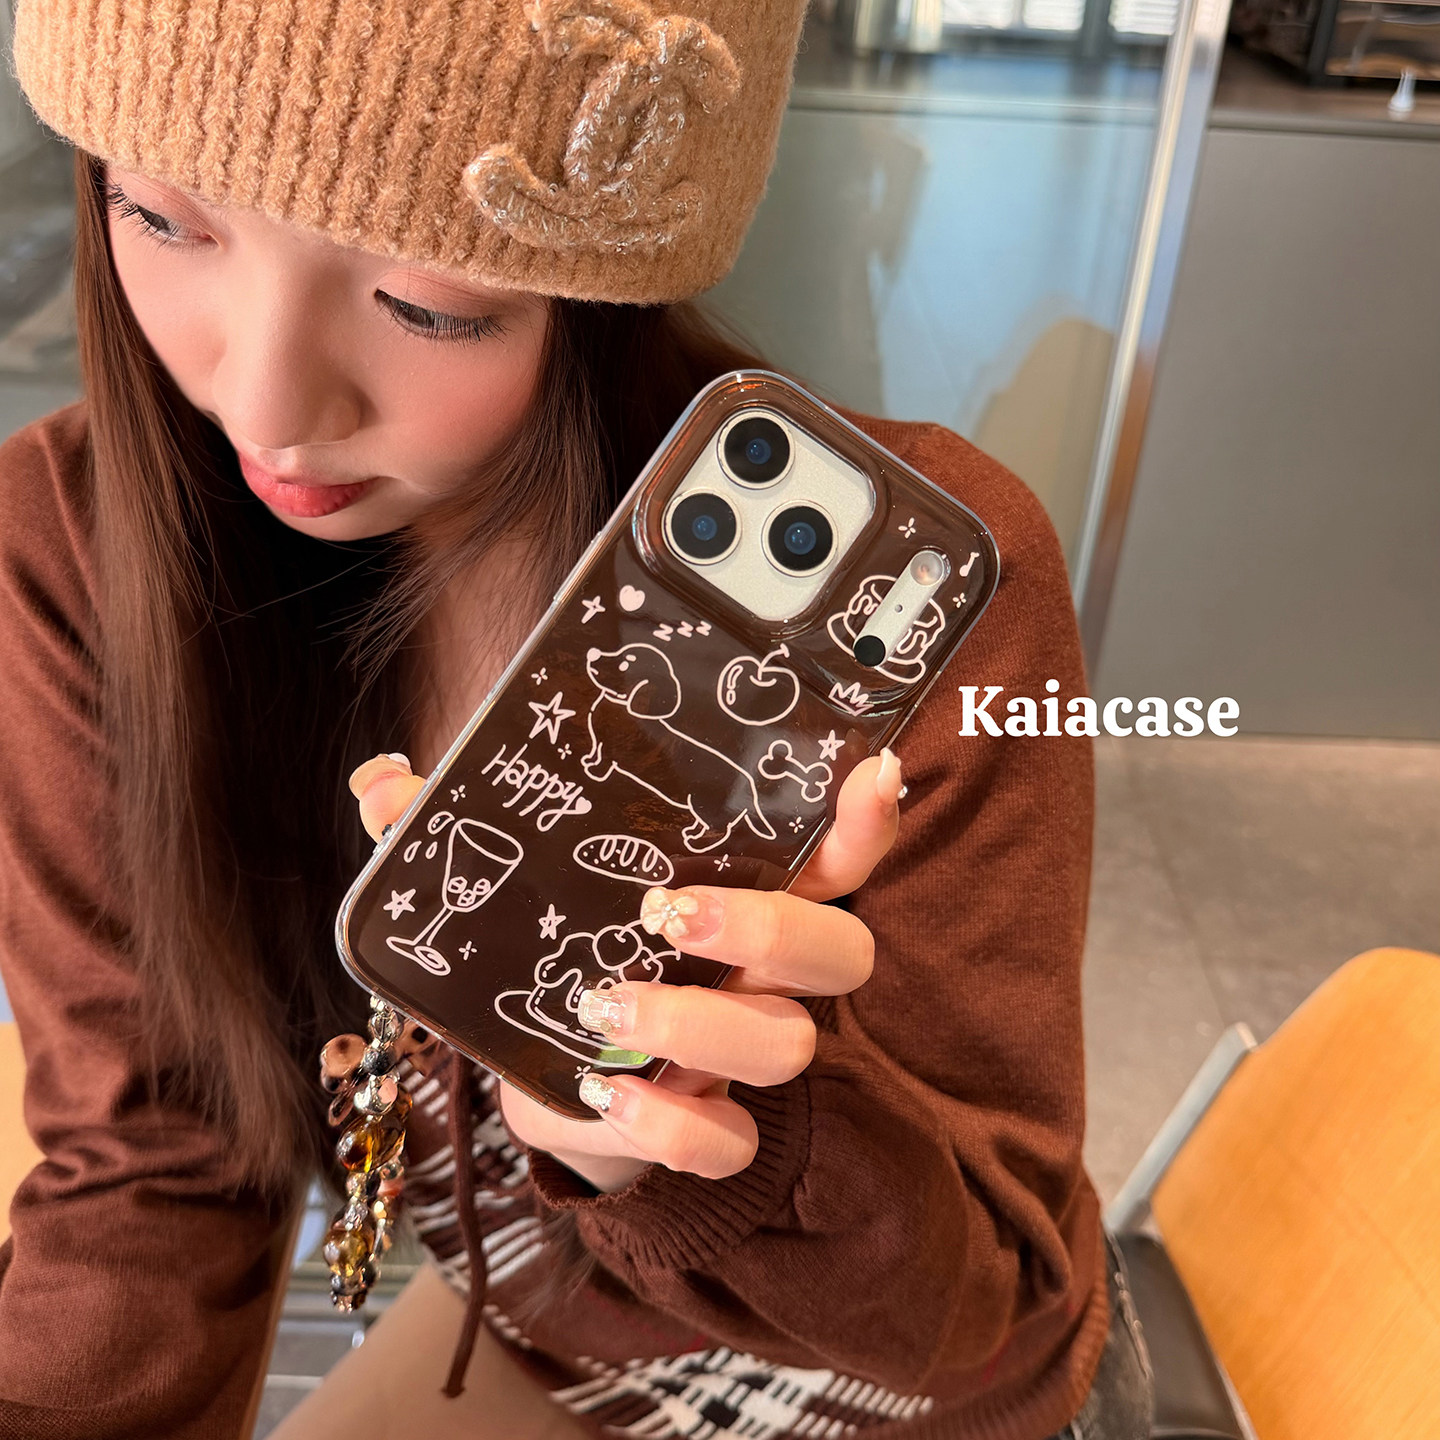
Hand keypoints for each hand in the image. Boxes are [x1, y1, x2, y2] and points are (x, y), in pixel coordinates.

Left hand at [348, 748, 903, 1192]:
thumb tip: (378, 780)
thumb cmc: (556, 963)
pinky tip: (601, 1099)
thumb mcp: (516, 893)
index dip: (861, 821)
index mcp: (738, 899)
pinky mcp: (707, 1131)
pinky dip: (669, 1126)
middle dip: (767, 928)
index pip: (831, 858)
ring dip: (698, 1026)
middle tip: (667, 914)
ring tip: (601, 1010)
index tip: (869, 771)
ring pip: (789, 1043)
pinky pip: (728, 1142)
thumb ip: (452, 832)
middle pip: (838, 950)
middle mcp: (762, 977)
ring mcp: (741, 1060)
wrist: (552, 1088)